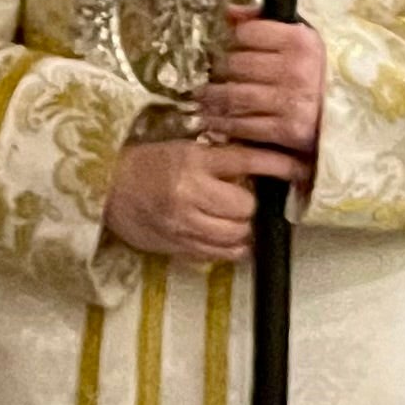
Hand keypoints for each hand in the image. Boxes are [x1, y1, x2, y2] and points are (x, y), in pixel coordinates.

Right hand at [102, 135, 301, 264]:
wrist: (103, 188)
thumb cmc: (146, 163)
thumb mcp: (182, 149)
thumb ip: (217, 160)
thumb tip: (259, 168)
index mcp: (193, 160)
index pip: (247, 160)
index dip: (279, 165)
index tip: (301, 169)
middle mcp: (190, 192)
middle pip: (245, 207)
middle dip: (252, 205)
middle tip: (244, 199)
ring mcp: (183, 223)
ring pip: (235, 235)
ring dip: (244, 229)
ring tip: (236, 220)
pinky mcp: (176, 246)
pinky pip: (218, 255)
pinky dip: (232, 249)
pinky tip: (231, 241)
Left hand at [195, 11, 326, 160]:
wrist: (340, 120)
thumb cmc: (314, 76)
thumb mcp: (300, 43)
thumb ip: (264, 22)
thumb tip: (229, 12)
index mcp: (302, 41)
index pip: (246, 32)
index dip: (236, 40)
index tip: (235, 49)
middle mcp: (298, 69)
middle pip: (235, 64)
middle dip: (222, 70)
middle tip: (216, 76)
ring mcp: (292, 101)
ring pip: (233, 95)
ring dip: (212, 98)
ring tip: (203, 98)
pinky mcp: (287, 129)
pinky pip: (241, 125)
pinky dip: (221, 124)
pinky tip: (212, 120)